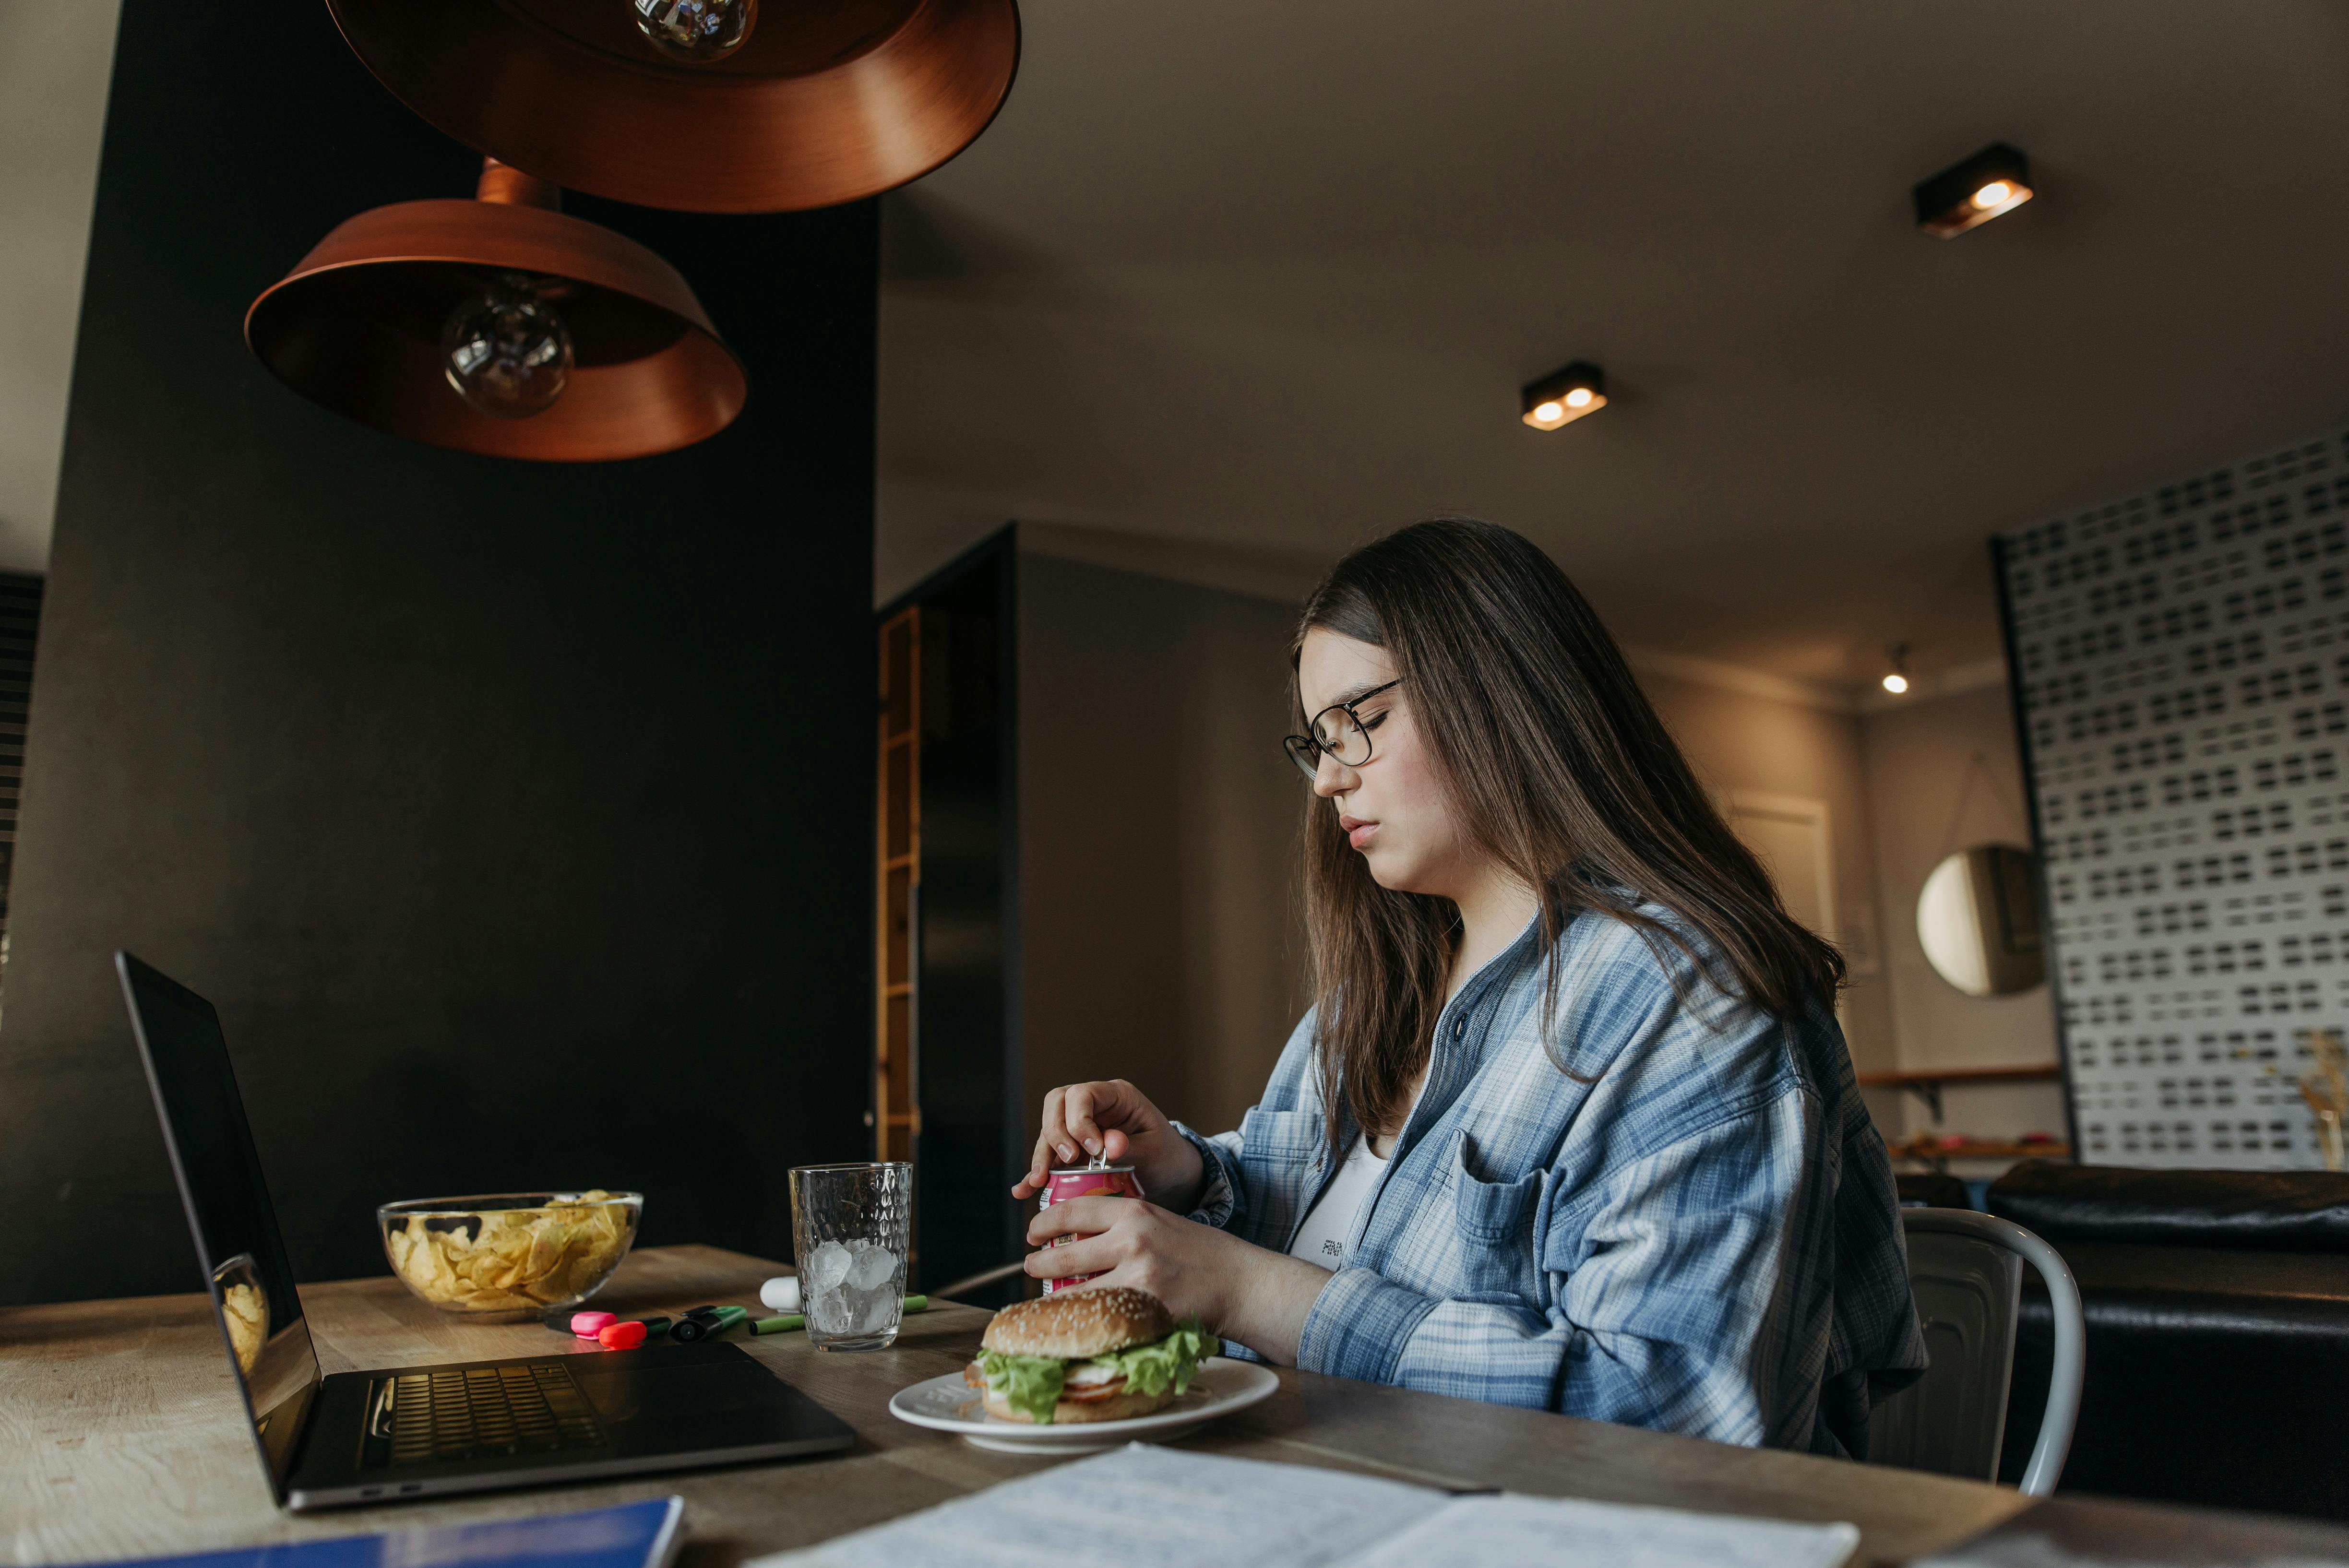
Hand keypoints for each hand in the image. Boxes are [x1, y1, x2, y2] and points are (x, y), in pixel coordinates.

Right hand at [1011, 1079, 1204, 1211]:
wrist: (1170, 1174)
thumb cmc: (1167, 1156)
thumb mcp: (1156, 1151)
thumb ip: (1131, 1146)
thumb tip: (1109, 1145)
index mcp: (1116, 1096)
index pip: (1082, 1093)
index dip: (1079, 1119)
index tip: (1093, 1149)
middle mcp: (1093, 1107)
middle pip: (1056, 1105)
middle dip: (1056, 1133)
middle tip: (1068, 1160)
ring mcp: (1078, 1128)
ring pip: (1047, 1130)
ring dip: (1042, 1155)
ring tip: (1040, 1180)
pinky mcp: (1072, 1151)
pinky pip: (1047, 1157)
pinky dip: (1035, 1172)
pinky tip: (1024, 1190)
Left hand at [1024, 1194, 1332, 1365]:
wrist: (1241, 1282)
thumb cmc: (1200, 1253)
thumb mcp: (1159, 1222)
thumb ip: (1121, 1228)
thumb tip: (1074, 1240)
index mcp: (1134, 1214)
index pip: (1072, 1212)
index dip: (1044, 1223)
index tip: (1032, 1232)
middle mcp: (1132, 1242)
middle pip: (1064, 1256)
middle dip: (1038, 1265)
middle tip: (1029, 1266)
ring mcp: (1138, 1280)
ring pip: (1077, 1295)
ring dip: (1055, 1300)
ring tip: (1047, 1301)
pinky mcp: (1147, 1313)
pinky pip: (1102, 1321)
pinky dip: (1086, 1325)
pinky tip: (1079, 1325)